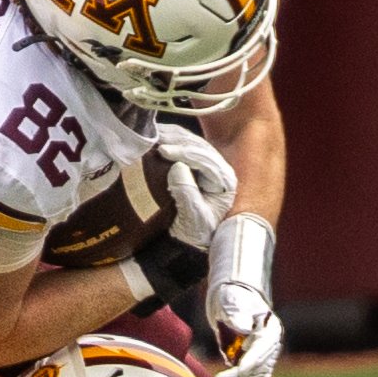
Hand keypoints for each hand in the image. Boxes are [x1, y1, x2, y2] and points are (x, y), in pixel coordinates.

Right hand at [153, 128, 235, 242]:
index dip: (184, 153)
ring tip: (154, 134)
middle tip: (156, 139)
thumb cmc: (194, 232)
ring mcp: (206, 166)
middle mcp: (219, 169)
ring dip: (173, 137)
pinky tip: (157, 136)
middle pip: (200, 147)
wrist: (190, 241)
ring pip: (192, 143)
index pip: (205, 160)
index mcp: (224, 181)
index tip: (163, 151)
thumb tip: (177, 167)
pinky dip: (170, 140)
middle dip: (177, 141)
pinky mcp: (194, 166)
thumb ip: (186, 193)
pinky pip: (184, 147)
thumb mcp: (192, 218)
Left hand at [210, 305, 281, 376]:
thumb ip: (238, 312)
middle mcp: (270, 347)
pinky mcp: (253, 367)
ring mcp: (263, 358)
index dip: (253, 360)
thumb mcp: (233, 300)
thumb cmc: (233, 298)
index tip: (240, 371)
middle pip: (259, 367)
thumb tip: (243, 327)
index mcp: (270, 329)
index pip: (264, 348)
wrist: (233, 302)